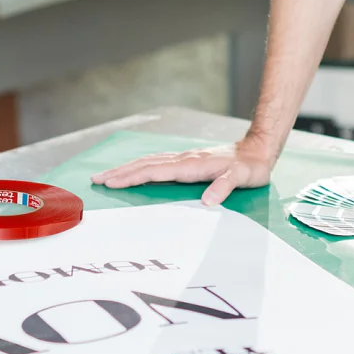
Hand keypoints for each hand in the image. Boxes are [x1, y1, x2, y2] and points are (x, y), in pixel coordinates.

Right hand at [91, 139, 274, 206]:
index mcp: (192, 165)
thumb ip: (224, 187)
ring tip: (107, 174)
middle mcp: (184, 159)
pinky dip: (141, 165)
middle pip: (145, 164)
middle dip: (120, 172)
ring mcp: (184, 158)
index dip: (132, 177)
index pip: (155, 171)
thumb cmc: (250, 168)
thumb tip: (207, 202)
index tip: (111, 181)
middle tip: (96, 178)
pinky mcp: (187, 160)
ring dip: (127, 168)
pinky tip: (134, 168)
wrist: (257, 151)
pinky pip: (157, 161)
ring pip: (149, 161)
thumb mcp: (242, 178)